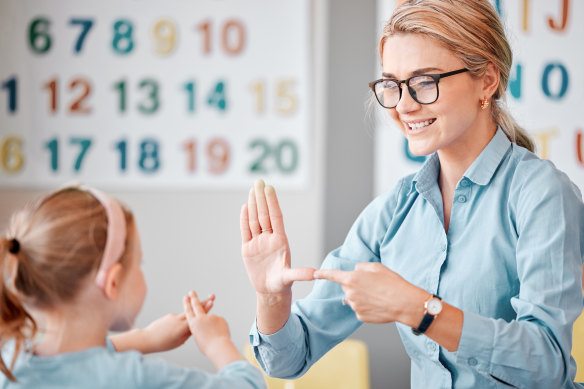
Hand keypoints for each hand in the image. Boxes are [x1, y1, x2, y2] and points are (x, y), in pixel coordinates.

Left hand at [110, 294, 214, 353]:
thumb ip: (187, 333)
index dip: (205, 309)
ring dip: (194, 308)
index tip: (212, 302)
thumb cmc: (163, 344)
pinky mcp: (169, 316)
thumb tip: (194, 328)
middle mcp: (179, 319)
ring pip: (187, 312)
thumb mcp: (178, 341)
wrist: (147, 339)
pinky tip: (174, 328)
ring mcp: (173, 316)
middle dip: (203, 303)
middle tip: (212, 296)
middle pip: (194, 310)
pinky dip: (180, 320)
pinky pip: (178, 318)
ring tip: (200, 305)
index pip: (197, 317)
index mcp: (183, 328)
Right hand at [183, 291, 240, 369]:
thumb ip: (198, 328)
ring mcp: (211, 317)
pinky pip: (219, 323)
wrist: (218, 347)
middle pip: (196, 305)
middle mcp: (200, 318)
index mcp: (193, 324)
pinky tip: (219, 334)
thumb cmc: (207, 347)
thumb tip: (202, 325)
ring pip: (211, 320)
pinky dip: (219, 329)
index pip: (188, 311)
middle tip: (192, 291)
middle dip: (194, 298)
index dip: (187, 304)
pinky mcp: (220, 318)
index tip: (186, 297)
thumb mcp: (198, 337)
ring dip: (212, 327)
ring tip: (213, 336)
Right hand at [240, 179, 314, 295]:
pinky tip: (245, 206)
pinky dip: (244, 219)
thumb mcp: (290, 278)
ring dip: (253, 204)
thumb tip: (315, 274)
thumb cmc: (282, 283)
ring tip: (252, 189)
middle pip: (264, 214)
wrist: (269, 291)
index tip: (270, 188)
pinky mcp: (248, 248)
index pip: (275, 217)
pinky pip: (245, 231)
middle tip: (259, 181)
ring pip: (254, 220)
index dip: (272, 202)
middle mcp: (269, 238)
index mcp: (280, 240)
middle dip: (261, 198)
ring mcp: (258, 242)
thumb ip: (300, 274)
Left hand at [314, 262, 423, 323]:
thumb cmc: (392, 283)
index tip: (316, 274)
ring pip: (353, 298)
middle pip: (346, 286)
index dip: (323, 274)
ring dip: (361, 296)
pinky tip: (378, 305)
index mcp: (352, 279)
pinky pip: (359, 308)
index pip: (333, 275)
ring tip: (378, 295)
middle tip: (372, 285)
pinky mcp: (360, 316)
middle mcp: (350, 293)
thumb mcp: (377, 267)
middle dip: (355, 284)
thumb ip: (361, 267)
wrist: (404, 303)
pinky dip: (366, 306)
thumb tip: (355, 272)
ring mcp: (354, 306)